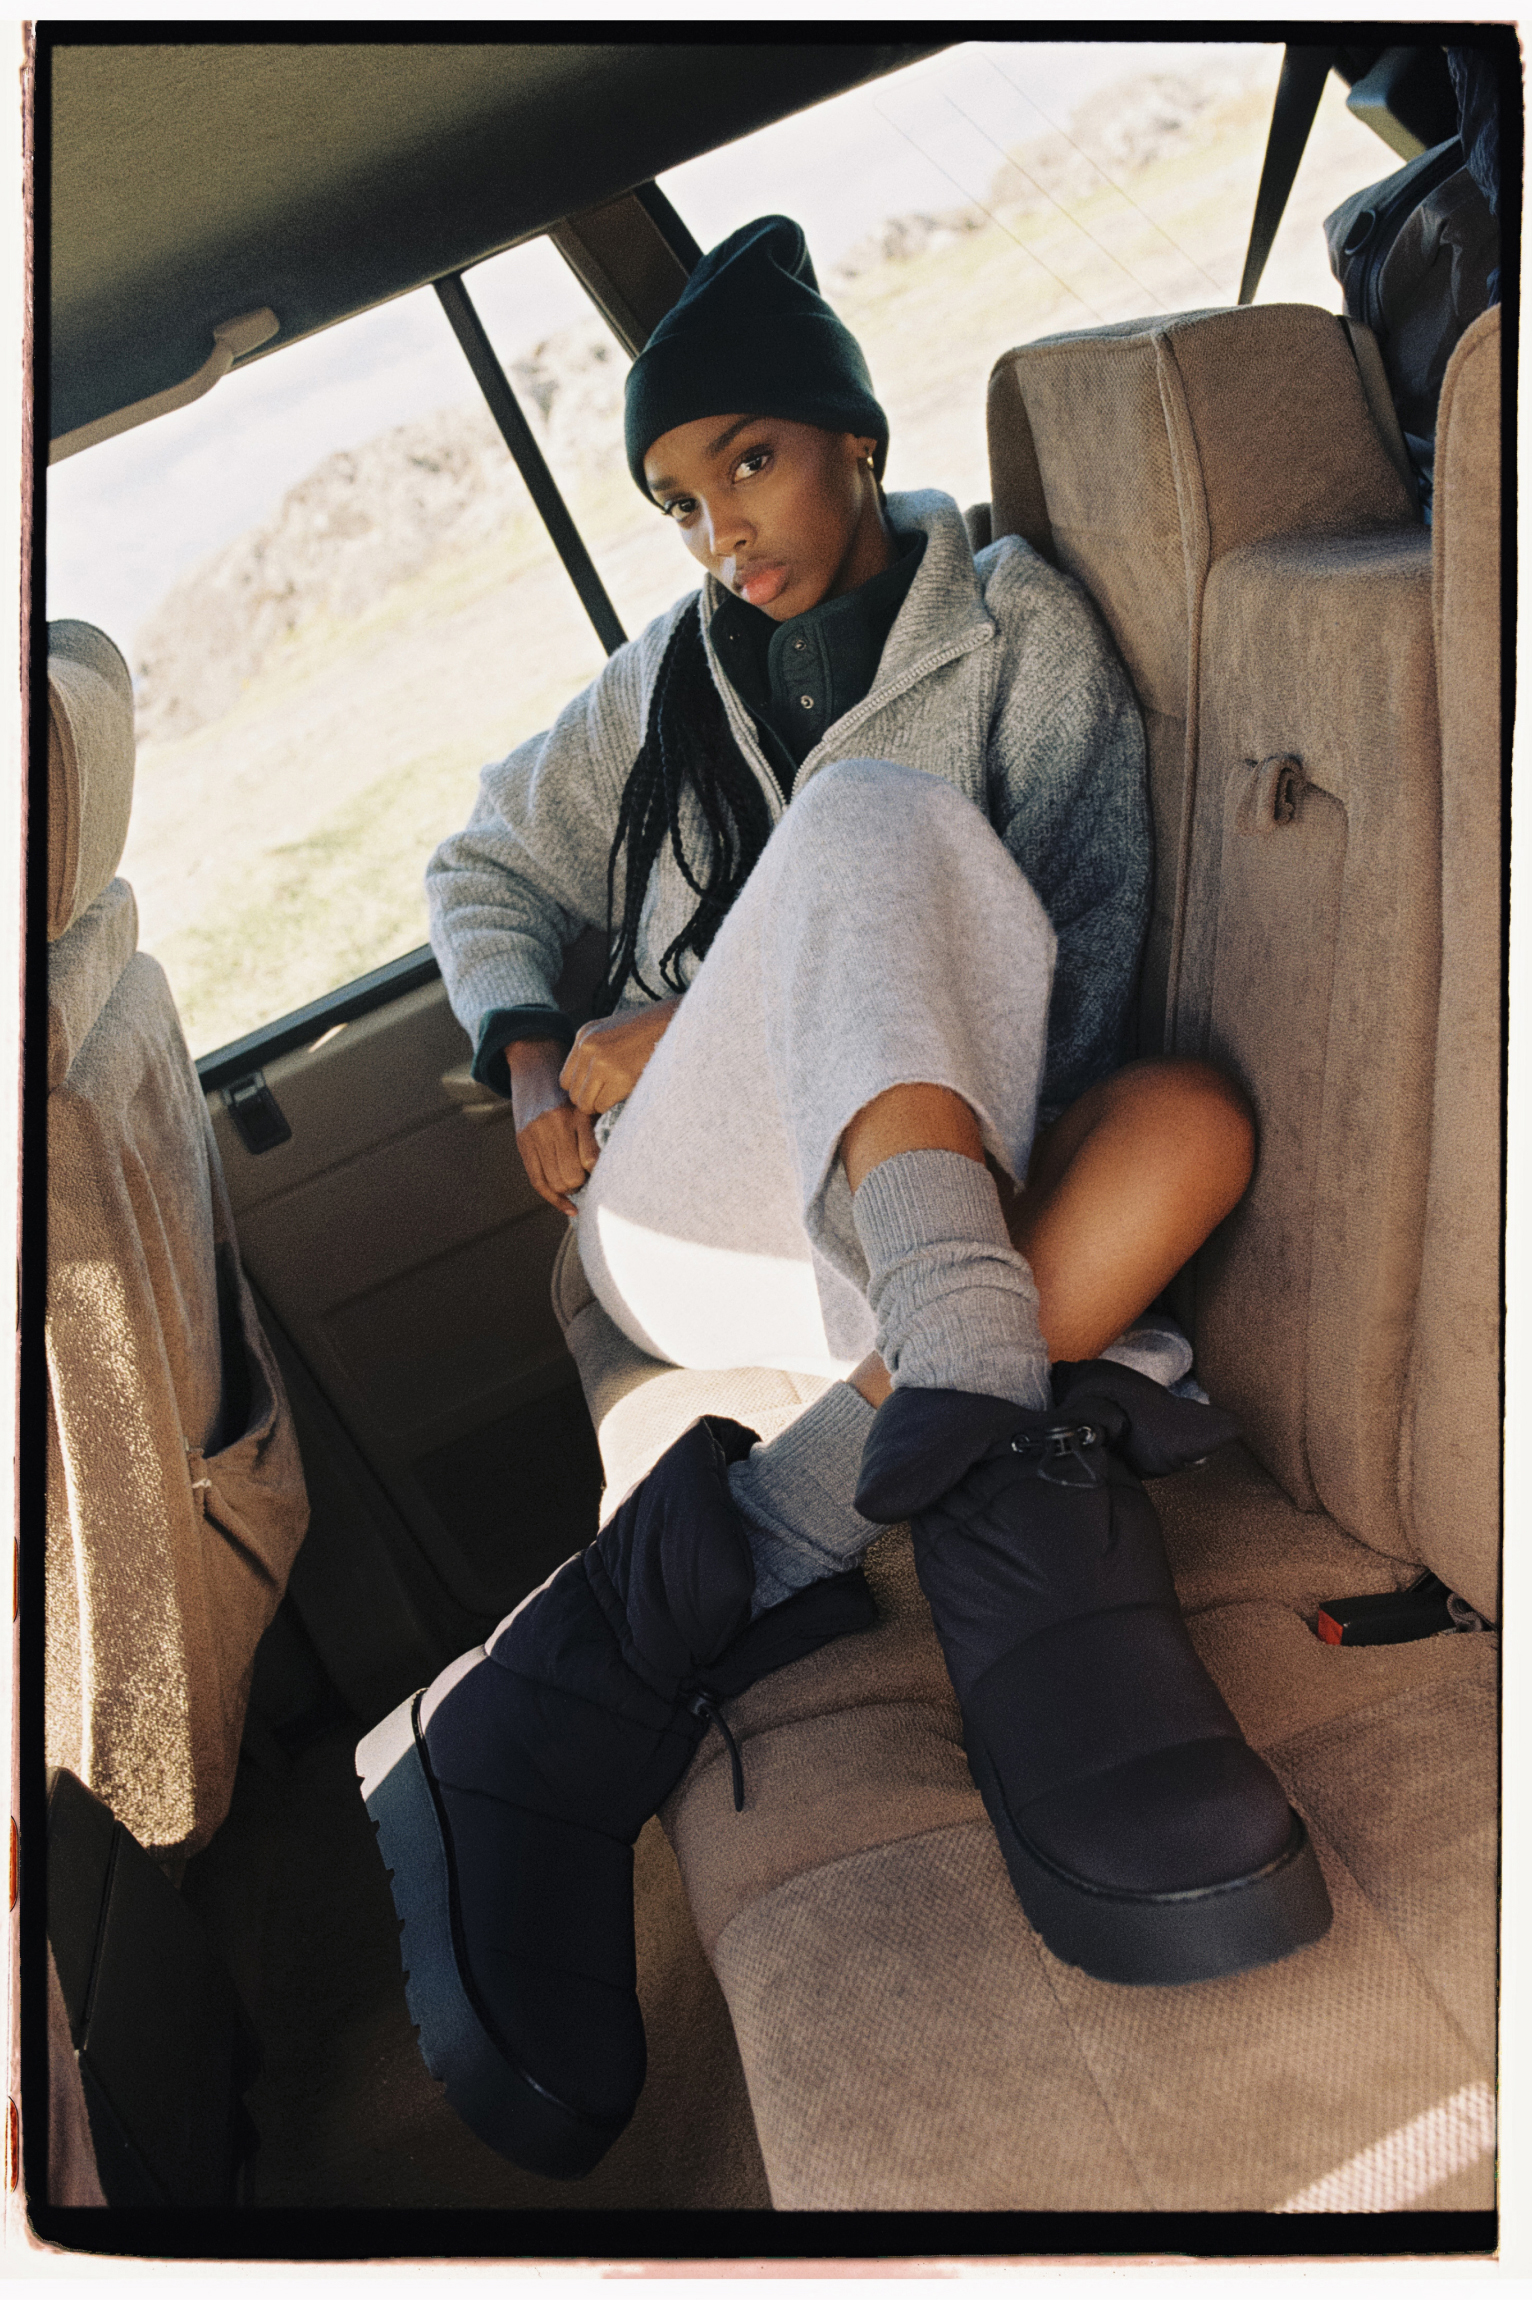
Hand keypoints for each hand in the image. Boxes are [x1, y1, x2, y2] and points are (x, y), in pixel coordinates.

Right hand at [508, 1039, 598, 1217]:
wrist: (535, 1066)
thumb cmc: (573, 1089)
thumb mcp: (590, 1103)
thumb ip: (600, 1131)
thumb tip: (613, 1167)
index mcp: (574, 1115)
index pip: (590, 1160)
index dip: (601, 1172)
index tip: (610, 1174)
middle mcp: (552, 1126)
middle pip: (572, 1176)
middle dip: (585, 1183)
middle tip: (595, 1178)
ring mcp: (534, 1135)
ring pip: (555, 1182)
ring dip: (571, 1190)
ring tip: (583, 1185)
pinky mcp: (523, 1143)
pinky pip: (537, 1181)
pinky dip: (555, 1199)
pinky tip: (570, 1206)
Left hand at [559, 996, 680, 1115]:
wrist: (675, 1023)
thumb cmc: (649, 1030)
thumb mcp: (613, 1031)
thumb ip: (595, 1051)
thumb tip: (586, 1084)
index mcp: (584, 1034)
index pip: (566, 1078)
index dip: (582, 1089)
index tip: (598, 1090)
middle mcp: (588, 1047)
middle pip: (573, 1093)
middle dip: (590, 1099)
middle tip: (610, 1096)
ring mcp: (602, 1062)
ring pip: (585, 1103)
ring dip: (601, 1104)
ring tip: (618, 1095)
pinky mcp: (620, 1076)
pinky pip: (603, 1105)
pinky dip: (613, 1106)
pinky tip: (627, 1093)